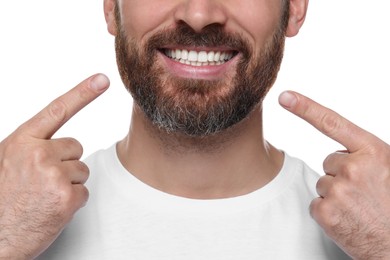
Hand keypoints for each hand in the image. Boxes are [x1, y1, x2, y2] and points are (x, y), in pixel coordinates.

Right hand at [0, 74, 108, 258]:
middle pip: (76, 147)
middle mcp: (39, 154)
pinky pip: (84, 191)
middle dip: (65, 163)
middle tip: (43, 182)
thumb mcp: (7, 163)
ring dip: (68, 183)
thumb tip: (58, 144)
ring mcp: (54, 175)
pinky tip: (51, 209)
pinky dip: (72, 201)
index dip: (82, 92)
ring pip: (81, 170)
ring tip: (43, 196)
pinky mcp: (67, 197)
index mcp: (21, 141)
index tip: (102, 79)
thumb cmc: (1, 200)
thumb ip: (32, 147)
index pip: (57, 110)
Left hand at [279, 91, 389, 258]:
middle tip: (364, 192)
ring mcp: (338, 189)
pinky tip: (348, 219)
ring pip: (323, 183)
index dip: (306, 107)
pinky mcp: (325, 211)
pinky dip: (328, 211)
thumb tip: (343, 153)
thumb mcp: (388, 169)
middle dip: (342, 174)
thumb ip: (366, 156)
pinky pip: (316, 203)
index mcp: (373, 152)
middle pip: (329, 161)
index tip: (285, 96)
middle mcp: (354, 167)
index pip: (332, 123)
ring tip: (359, 207)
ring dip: (336, 193)